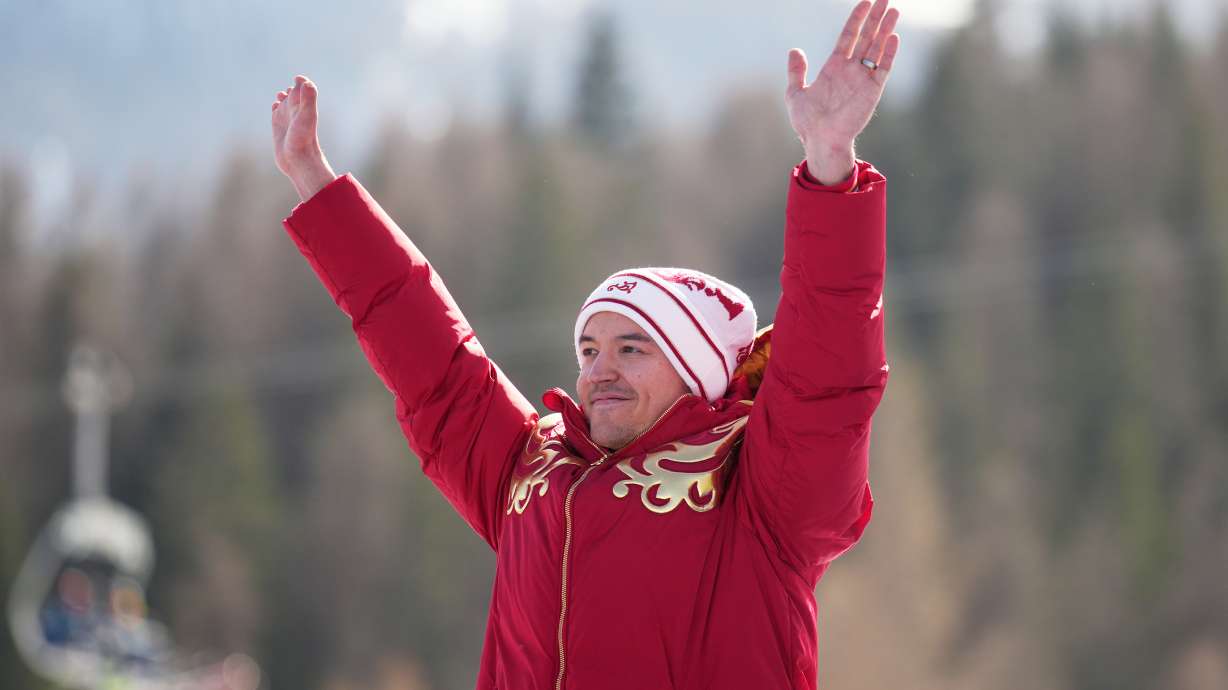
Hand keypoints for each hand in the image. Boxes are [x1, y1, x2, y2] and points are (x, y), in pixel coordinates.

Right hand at [272, 75, 336, 201]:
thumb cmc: (303, 139)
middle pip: (294, 93)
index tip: (296, 79)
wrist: (298, 160)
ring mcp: (286, 119)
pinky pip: (276, 112)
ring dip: (283, 97)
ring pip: (285, 102)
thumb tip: (305, 82)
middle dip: (291, 89)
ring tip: (281, 97)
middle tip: (288, 92)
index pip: (304, 87)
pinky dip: (275, 107)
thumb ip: (308, 98)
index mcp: (303, 105)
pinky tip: (275, 108)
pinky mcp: (278, 127)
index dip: (301, 81)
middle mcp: (295, 111)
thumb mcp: (306, 116)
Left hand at [785, 0, 900, 183]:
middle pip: (866, 37)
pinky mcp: (872, 91)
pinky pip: (883, 69)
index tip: (865, 2)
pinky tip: (893, 38)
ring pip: (877, 49)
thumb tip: (794, 50)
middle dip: (875, 18)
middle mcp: (851, 70)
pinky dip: (889, 54)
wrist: (820, 141)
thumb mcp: (795, 93)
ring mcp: (863, 79)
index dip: (857, 19)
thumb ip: (796, 72)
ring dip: (885, 30)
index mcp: (834, 67)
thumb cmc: (807, 122)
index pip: (848, 36)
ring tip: (893, 11)